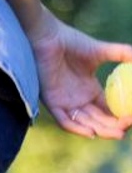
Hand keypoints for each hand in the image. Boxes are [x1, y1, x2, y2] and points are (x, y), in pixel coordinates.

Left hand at [28, 7, 131, 139]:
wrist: (48, 38)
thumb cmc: (72, 43)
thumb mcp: (102, 51)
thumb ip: (122, 54)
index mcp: (89, 91)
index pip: (107, 109)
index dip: (120, 116)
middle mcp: (78, 100)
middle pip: (98, 120)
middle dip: (113, 127)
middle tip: (126, 130)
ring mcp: (65, 102)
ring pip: (84, 123)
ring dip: (100, 130)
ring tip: (117, 134)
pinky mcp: (51, 102)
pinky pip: (64, 120)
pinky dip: (77, 128)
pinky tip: (91, 132)